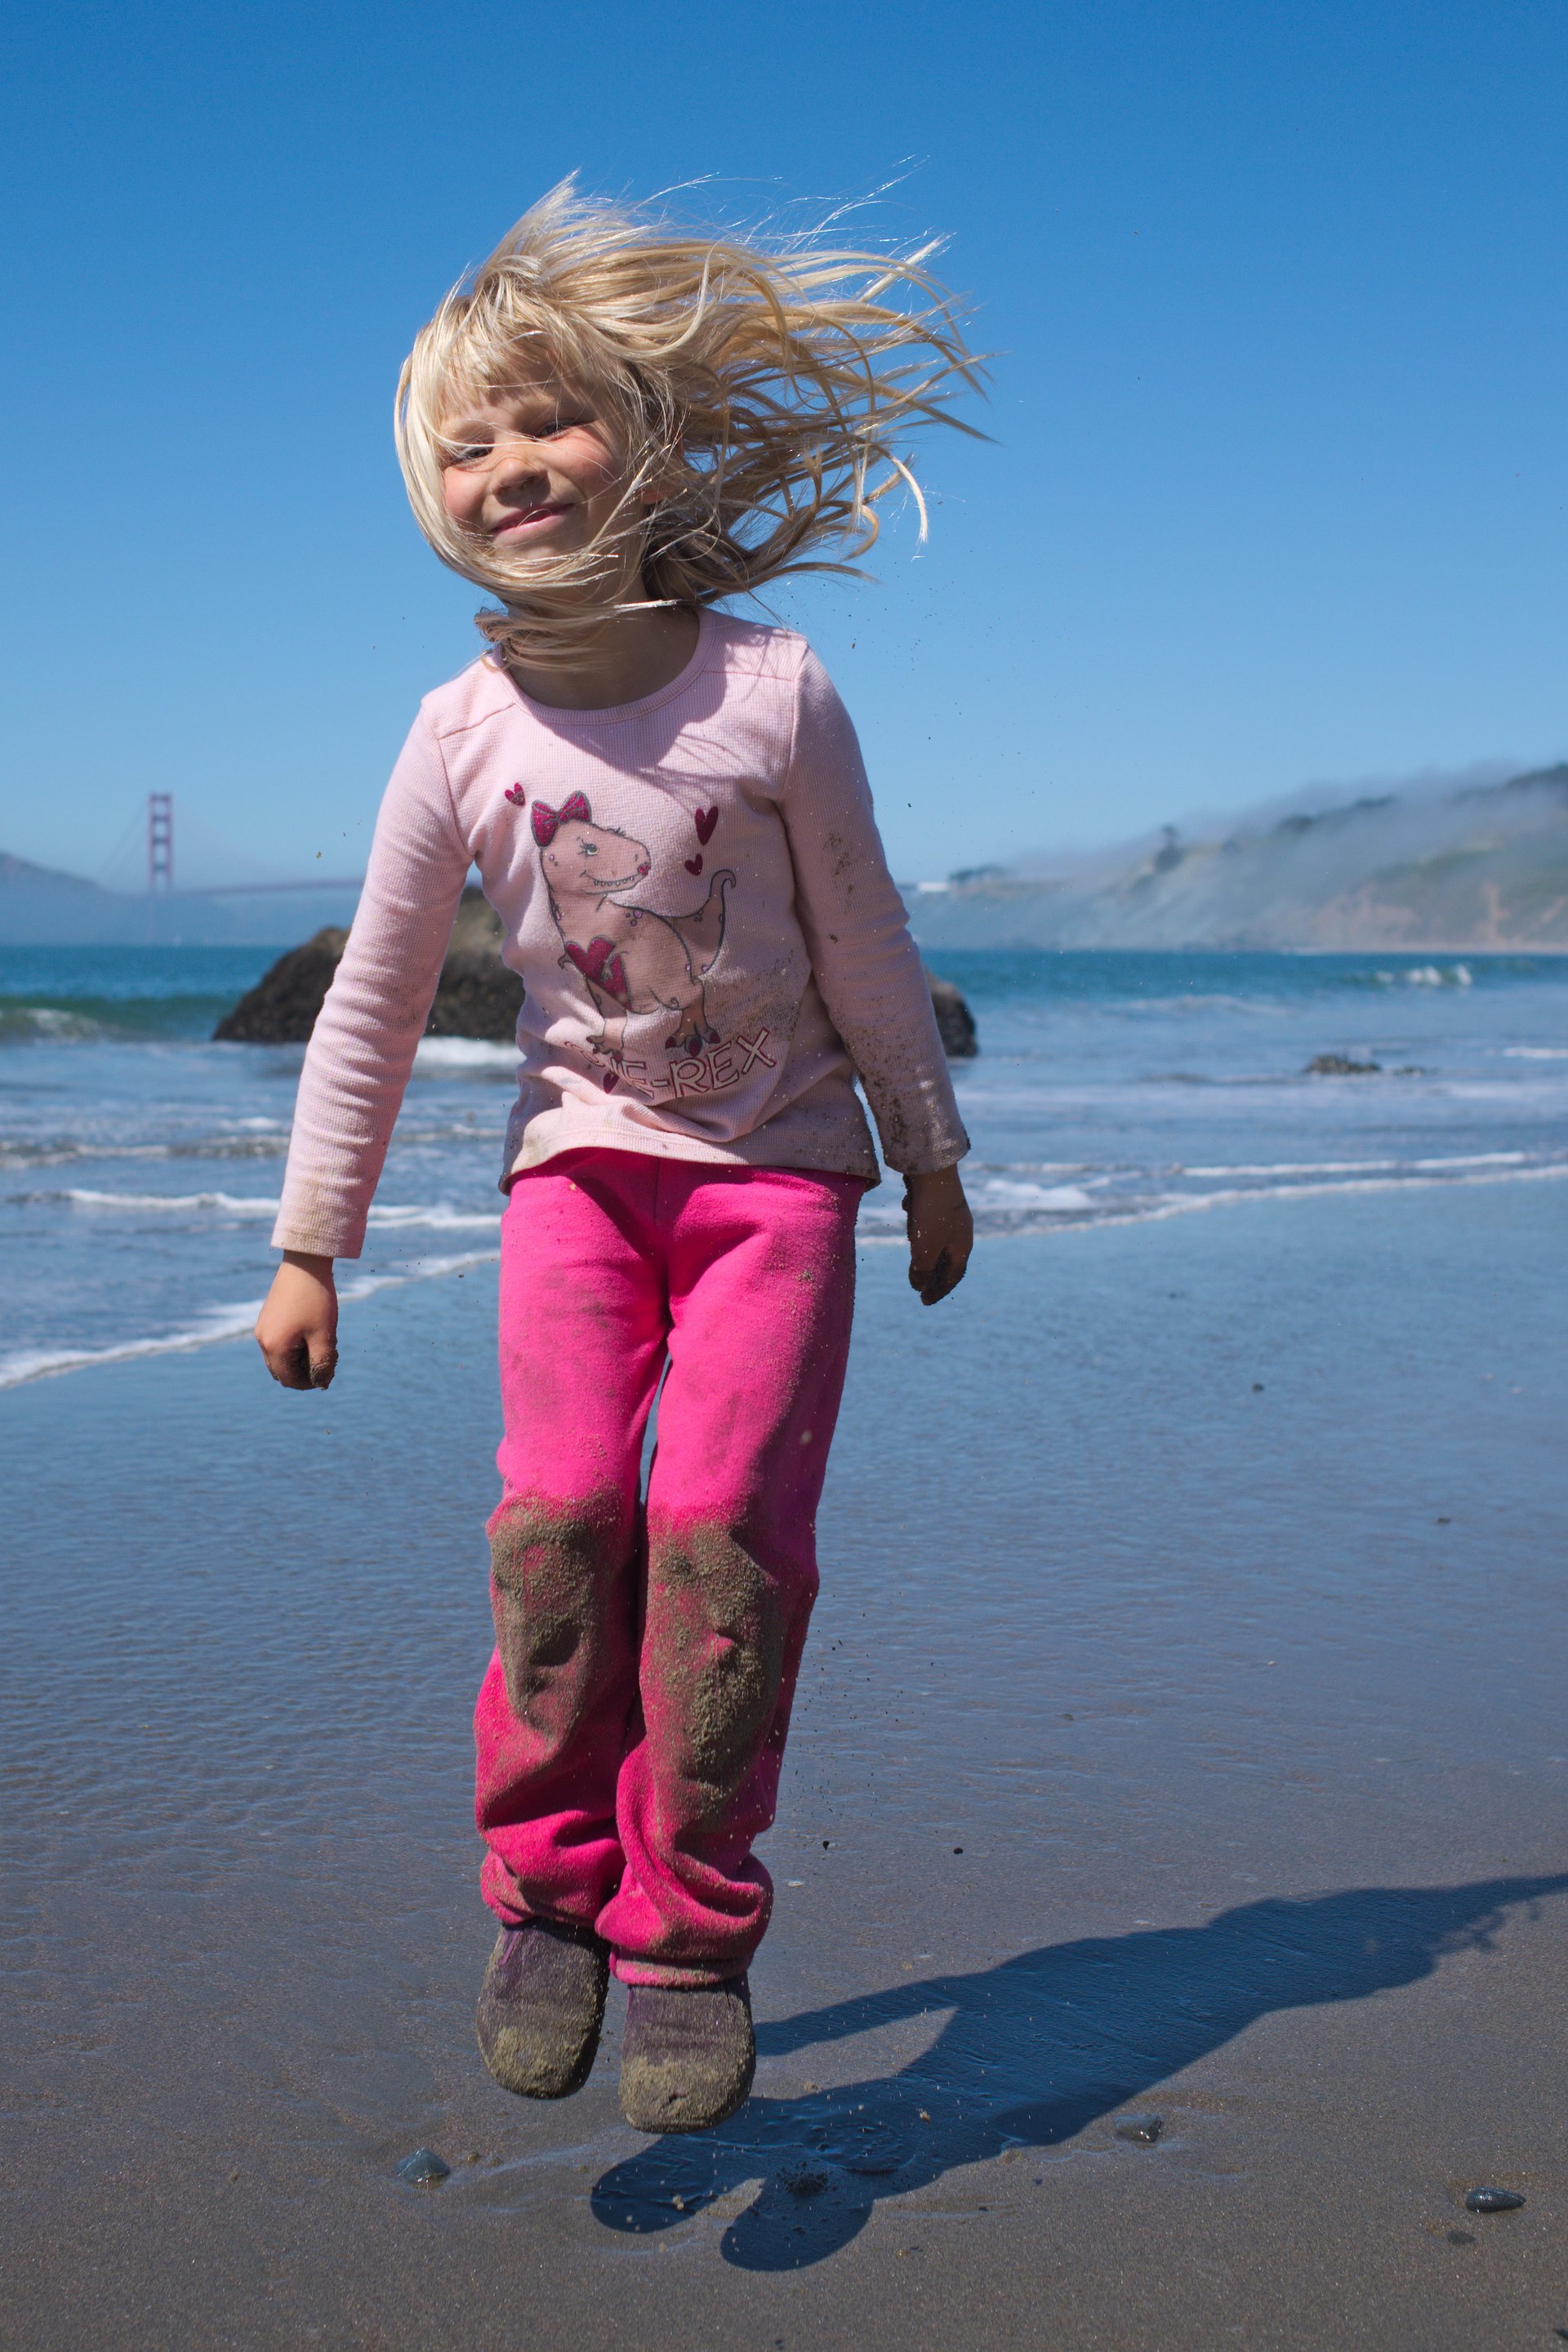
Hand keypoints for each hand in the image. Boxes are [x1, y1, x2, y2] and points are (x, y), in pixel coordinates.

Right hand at [255, 1252, 338, 1388]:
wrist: (305, 1262)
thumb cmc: (316, 1299)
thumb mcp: (324, 1335)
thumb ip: (323, 1363)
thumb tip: (322, 1384)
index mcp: (274, 1347)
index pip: (289, 1380)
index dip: (310, 1383)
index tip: (328, 1372)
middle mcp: (262, 1339)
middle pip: (281, 1371)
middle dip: (304, 1371)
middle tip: (327, 1358)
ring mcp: (262, 1327)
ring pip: (279, 1357)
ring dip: (299, 1358)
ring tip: (322, 1343)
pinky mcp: (267, 1317)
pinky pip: (277, 1342)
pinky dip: (293, 1345)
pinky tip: (312, 1331)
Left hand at [903, 1165, 972, 1305]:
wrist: (932, 1170)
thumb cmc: (931, 1213)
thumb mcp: (925, 1248)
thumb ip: (922, 1270)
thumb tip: (918, 1285)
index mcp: (963, 1247)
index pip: (953, 1277)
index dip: (938, 1291)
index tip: (924, 1302)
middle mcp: (961, 1231)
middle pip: (946, 1259)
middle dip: (930, 1272)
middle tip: (917, 1284)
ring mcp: (951, 1214)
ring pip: (936, 1237)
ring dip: (922, 1245)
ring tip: (910, 1249)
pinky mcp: (939, 1199)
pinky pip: (927, 1216)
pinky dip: (917, 1220)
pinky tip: (907, 1207)